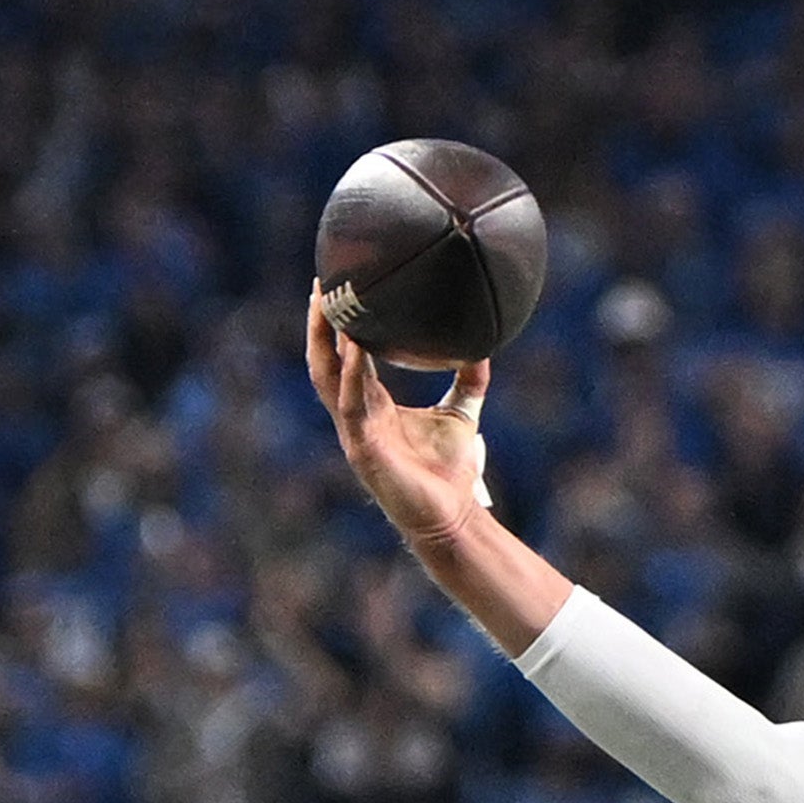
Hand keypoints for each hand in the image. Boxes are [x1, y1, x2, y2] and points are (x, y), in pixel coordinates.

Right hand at [304, 290, 492, 543]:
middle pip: (324, 362)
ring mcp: (355, 433)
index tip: (335, 289)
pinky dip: (352, 375)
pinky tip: (355, 348)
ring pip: (329, 380)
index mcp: (371, 405)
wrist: (451, 516)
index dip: (334, 327)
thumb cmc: (448, 471)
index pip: (342, 358)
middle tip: (322, 286)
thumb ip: (469, 381)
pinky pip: (351, 406)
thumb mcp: (461, 414)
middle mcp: (356, 416)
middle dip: (318, 326)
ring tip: (329, 307)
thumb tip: (485, 346)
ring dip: (327, 343)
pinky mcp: (364, 451)